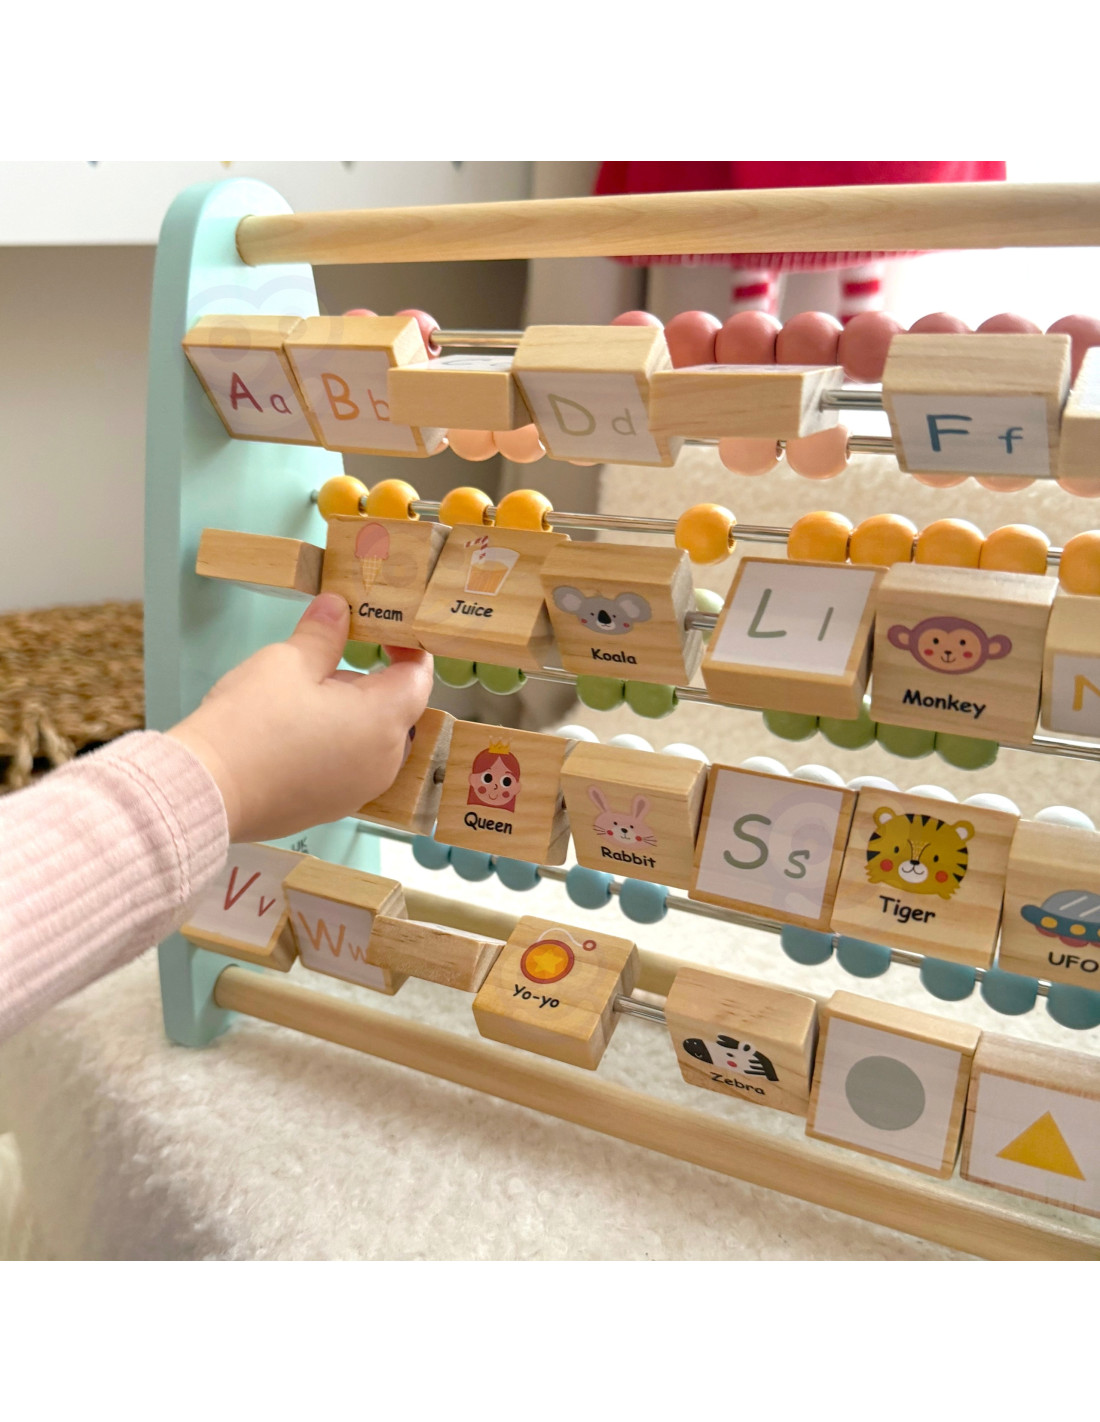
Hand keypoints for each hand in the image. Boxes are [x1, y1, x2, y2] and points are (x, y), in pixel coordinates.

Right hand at [167, 594, 432, 842]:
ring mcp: (360, 790)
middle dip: (373, 682)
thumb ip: (324, 633)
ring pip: (373, 739)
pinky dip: (336, 744)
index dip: (409, 648)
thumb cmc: (252, 721)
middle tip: (330, 660)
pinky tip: (295, 732)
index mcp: (383, 721)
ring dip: (353, 713)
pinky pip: (350, 766)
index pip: (420, 677)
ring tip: (305, 696)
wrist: (207, 791)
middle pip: (397, 710)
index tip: (384, 631)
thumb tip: (338, 608)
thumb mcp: (288, 662)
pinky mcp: (333, 808)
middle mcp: (384, 762)